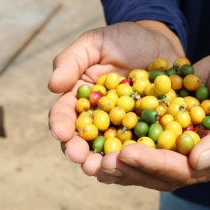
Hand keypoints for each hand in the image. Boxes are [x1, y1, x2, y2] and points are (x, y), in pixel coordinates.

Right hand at [48, 21, 182, 161]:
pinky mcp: (146, 127)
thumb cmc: (122, 39)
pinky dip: (135, 155)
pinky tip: (134, 163)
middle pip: (84, 137)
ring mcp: (122, 123)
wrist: (156, 41)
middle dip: (80, 150)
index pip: (65, 113)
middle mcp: (99, 114)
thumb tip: (52, 86)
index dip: (60, 124)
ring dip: (104, 160)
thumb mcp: (94, 43)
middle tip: (81, 160)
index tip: (61, 133)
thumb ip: (71, 60)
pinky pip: (139, 144)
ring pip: (109, 146)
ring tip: (103, 169)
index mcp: (81, 96)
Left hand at [97, 54, 209, 190]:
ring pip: (141, 162)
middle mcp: (183, 157)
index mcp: (205, 156)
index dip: (153, 163)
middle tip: (102, 164)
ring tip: (92, 161)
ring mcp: (166, 146)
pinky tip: (96, 144)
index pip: (179, 169)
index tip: (128, 154)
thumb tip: (197, 162)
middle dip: (128, 168)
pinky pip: (132, 142)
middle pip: (154, 172)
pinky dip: (115, 144)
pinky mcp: (152, 132)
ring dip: (117, 163)